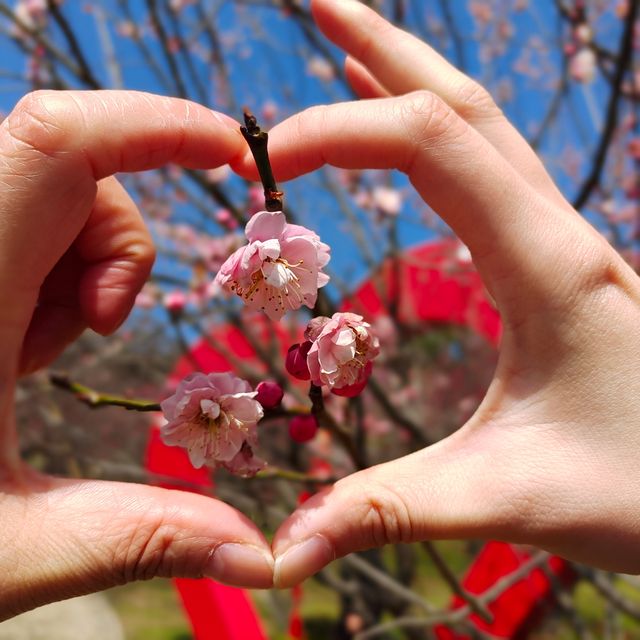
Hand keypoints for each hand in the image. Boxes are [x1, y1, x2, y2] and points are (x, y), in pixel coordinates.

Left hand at [0, 91, 272, 619]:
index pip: (59, 144)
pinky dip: (53, 276)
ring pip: (52, 196)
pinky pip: (27, 228)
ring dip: (84, 266)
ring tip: (41, 354)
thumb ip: (143, 539)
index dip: (156, 125)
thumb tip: (262, 561)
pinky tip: (20, 344)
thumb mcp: (10, 549)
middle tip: (99, 329)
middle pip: (65, 163)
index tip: (230, 154)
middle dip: (118, 243)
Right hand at [235, 0, 639, 586]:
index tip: (265, 166)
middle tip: (314, 2)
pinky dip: (436, 140)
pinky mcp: (556, 266)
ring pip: (479, 131)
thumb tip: (281, 551)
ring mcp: (560, 243)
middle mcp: (557, 232)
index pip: (432, 145)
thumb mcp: (508, 500)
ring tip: (344, 49)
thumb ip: (387, 511)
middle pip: (460, 105)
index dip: (340, 134)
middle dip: (382, 45)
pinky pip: (488, 178)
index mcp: (546, 265)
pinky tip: (405, 144)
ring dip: (409, 80)